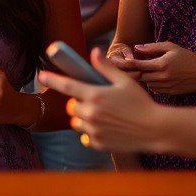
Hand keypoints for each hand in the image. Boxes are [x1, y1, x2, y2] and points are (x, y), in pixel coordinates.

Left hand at [38, 49, 162, 153]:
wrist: (155, 130)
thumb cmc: (142, 103)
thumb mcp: (125, 81)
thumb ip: (106, 67)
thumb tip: (94, 51)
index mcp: (96, 95)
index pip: (67, 86)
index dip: (52, 79)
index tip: (40, 75)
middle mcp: (92, 114)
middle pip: (71, 107)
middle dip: (78, 102)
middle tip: (93, 100)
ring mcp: (94, 131)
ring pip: (77, 122)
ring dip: (83, 118)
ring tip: (101, 115)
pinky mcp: (98, 144)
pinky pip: (84, 138)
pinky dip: (90, 133)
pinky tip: (104, 128)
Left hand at [123, 41, 195, 94]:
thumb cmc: (188, 58)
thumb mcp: (171, 47)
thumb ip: (153, 47)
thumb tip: (136, 47)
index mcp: (161, 64)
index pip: (139, 65)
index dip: (130, 63)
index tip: (127, 61)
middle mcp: (162, 77)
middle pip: (140, 76)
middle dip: (137, 71)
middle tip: (138, 65)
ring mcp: (165, 87)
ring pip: (147, 84)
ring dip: (145, 78)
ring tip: (150, 71)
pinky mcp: (169, 93)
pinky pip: (154, 90)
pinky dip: (153, 84)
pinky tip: (158, 78)